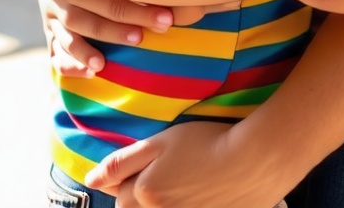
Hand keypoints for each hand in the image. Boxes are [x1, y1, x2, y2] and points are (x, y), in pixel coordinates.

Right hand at [38, 0, 205, 76]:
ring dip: (85, 50)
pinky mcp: (50, 33)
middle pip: (93, 13)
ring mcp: (54, 15)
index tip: (169, 18)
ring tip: (102, 64)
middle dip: (121, 27)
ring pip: (69, 34)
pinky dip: (69, 64)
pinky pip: (55, 52)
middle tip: (145, 38)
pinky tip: (88, 72)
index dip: (140, 5)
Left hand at [85, 121, 294, 207]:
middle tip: (162, 175)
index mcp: (145, 195)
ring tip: (179, 184)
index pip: (118, 196)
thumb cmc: (206, 143)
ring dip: (157, 202)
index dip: (125, 179)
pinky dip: (182, 204)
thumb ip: (122, 161)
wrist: (253, 160)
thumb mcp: (160, 142)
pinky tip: (193, 194)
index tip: (143, 166)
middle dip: (138, 196)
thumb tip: (90, 180)